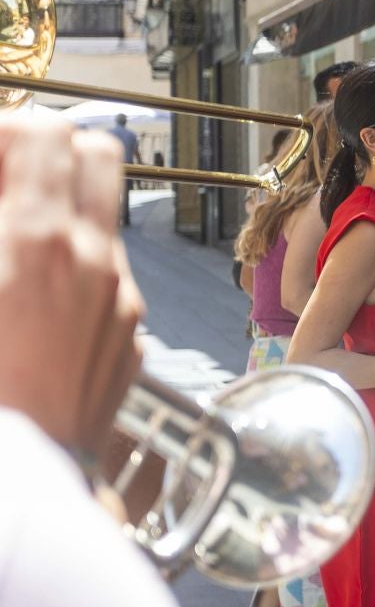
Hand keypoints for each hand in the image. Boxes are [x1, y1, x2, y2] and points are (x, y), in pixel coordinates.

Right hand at [0, 117, 144, 448]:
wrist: (21, 475)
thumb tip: (6, 191)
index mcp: (36, 240)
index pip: (44, 131)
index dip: (5, 131)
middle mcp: (93, 260)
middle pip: (96, 151)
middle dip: (45, 150)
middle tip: (0, 176)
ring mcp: (120, 298)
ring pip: (103, 214)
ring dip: (60, 206)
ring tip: (10, 235)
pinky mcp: (128, 336)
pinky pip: (108, 273)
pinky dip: (73, 263)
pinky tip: (29, 297)